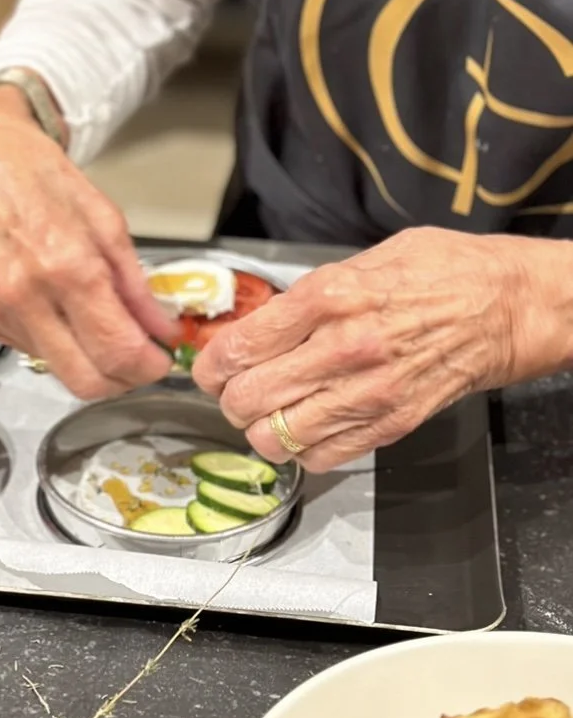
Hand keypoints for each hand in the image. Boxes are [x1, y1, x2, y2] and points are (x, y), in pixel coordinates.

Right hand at [0, 86, 174, 399]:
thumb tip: (161, 328)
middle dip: (121, 379)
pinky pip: (28, 350)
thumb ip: (135, 283)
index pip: (117, 350)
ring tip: (93, 319)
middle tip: (137, 358)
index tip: (160, 359)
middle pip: (86, 381)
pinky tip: (54, 306)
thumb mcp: (104, 218)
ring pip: (57, 370)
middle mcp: (25, 297)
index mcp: (66, 266)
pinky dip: (53, 340)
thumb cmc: (36, 175)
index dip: (149, 366)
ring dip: (85, 358)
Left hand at [193, 227, 569, 473]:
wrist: (507, 306)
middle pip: (249, 397)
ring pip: (277, 436)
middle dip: (229, 398)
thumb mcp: (363, 260)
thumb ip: (310, 293)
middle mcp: (344, 348)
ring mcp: (368, 392)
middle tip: (234, 391)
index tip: (210, 367)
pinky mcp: (391, 424)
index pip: (241, 346)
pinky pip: (322, 457)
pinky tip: (305, 429)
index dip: (212, 364)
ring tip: (266, 414)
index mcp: (330, 297)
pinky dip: (301, 450)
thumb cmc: (441, 272)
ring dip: (260, 429)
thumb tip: (260, 321)